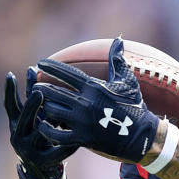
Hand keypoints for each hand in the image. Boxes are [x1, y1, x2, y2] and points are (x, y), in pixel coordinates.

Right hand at [4, 67, 77, 178]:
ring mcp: (28, 150)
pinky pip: (57, 151)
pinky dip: (68, 145)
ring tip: (59, 117)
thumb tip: (34, 68)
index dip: (9, 90)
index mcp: (15, 124)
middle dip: (31, 106)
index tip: (11, 74)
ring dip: (49, 125)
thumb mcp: (34, 118)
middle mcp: (17, 136)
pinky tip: (78, 141)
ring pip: (40, 134)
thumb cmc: (38, 137)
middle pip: (23, 119)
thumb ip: (34, 98)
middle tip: (40, 93)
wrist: (40, 171)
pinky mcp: (42, 161)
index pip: (10, 105)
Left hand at [34, 38, 159, 163]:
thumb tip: (118, 40)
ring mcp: (82, 121)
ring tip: (41, 106)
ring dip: (44, 108)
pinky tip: (44, 125)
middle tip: (37, 88)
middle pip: (51, 91)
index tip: (40, 63)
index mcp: (93, 87)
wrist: (142, 136)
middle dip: (41, 89)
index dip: (50, 66)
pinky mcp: (82, 138)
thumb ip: (117, 61)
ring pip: (50, 111)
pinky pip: (56, 134)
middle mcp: (84, 102)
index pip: (64, 72)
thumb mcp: (127, 82)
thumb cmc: (134, 107)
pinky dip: (47, 130)